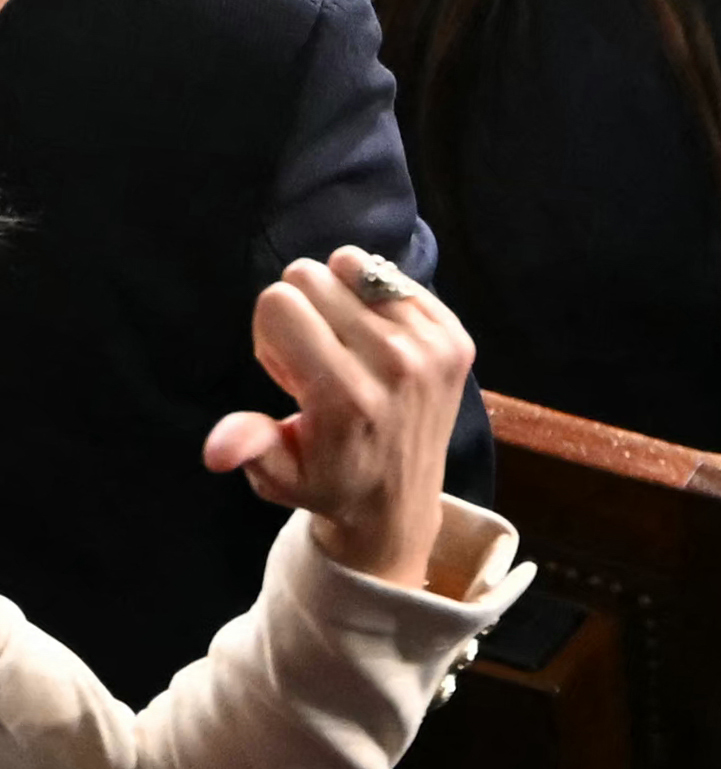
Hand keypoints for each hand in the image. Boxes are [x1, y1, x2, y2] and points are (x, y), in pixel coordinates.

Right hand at [200, 248, 475, 589]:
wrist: (400, 501)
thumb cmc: (327, 482)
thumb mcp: (278, 474)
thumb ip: (251, 447)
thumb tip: (216, 452)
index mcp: (345, 395)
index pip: (279, 301)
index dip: (269, 331)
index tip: (288, 371)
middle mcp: (394, 364)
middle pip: (312, 277)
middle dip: (300, 311)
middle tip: (316, 360)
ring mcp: (432, 348)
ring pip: (352, 267)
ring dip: (338, 300)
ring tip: (347, 348)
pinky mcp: (456, 338)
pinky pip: (393, 276)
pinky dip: (376, 299)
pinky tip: (377, 342)